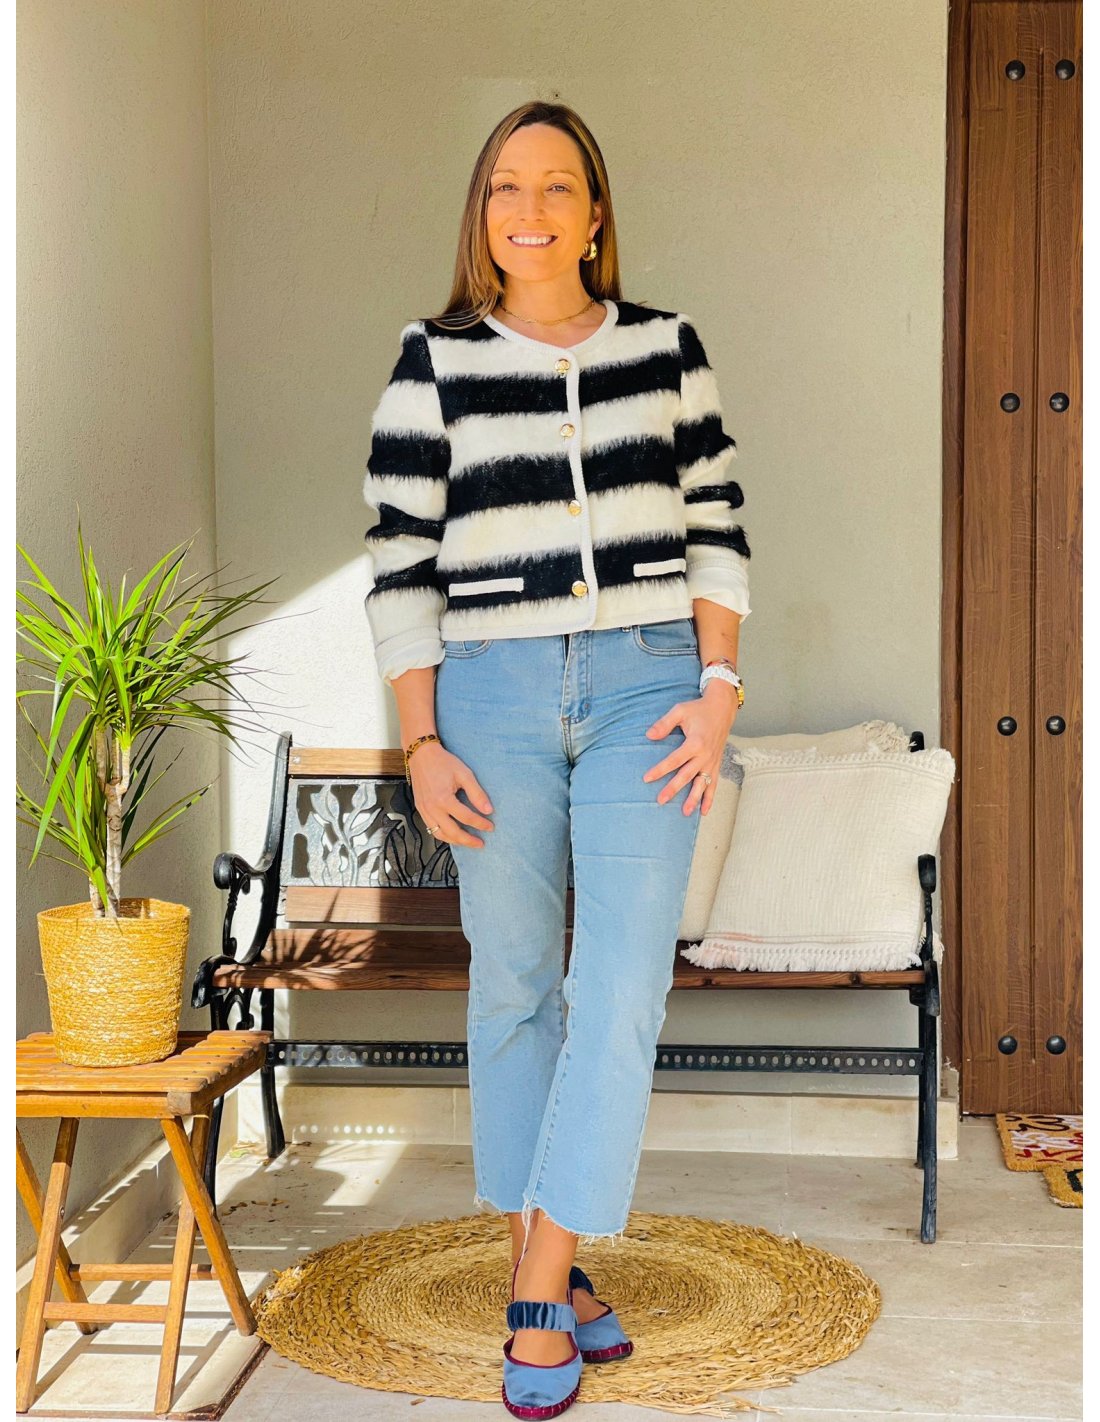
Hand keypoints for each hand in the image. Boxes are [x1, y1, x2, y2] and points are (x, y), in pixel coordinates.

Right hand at [409, 743, 494, 848]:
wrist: (421, 755)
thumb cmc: (443, 762)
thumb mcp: (464, 774)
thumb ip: (477, 793)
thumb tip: (488, 810)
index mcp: (444, 799)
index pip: (466, 818)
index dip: (480, 824)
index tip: (490, 827)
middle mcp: (432, 808)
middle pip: (453, 832)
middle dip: (468, 840)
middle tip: (481, 843)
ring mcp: (424, 810)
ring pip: (440, 834)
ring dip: (455, 841)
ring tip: (468, 842)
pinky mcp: (420, 809)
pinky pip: (431, 828)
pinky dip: (443, 835)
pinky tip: (452, 835)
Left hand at [642, 680, 740, 815]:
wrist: (722, 708)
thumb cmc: (699, 709)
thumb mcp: (680, 711)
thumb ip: (664, 724)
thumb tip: (649, 735)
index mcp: (695, 742)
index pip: (674, 760)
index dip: (660, 769)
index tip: (646, 778)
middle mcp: (705, 755)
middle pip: (687, 775)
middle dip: (673, 789)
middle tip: (660, 800)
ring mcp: (712, 761)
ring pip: (702, 783)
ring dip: (694, 798)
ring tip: (685, 812)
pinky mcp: (716, 764)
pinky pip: (714, 784)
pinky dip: (710, 798)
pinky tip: (704, 811)